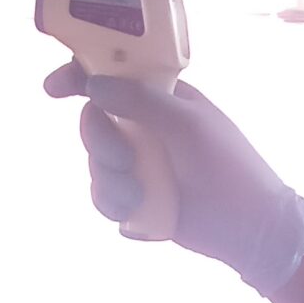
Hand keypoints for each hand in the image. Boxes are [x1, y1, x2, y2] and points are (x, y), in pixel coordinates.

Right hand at [44, 64, 303, 289]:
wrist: (249, 228)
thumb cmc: (228, 166)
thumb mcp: (188, 125)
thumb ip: (141, 101)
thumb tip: (94, 84)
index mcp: (161, 97)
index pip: (112, 74)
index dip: (79, 75)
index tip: (54, 89)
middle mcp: (145, 126)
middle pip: (94, 122)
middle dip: (101, 144)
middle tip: (125, 160)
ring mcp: (139, 162)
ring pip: (95, 163)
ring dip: (111, 182)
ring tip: (140, 195)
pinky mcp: (136, 197)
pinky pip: (102, 195)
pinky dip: (114, 204)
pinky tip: (137, 212)